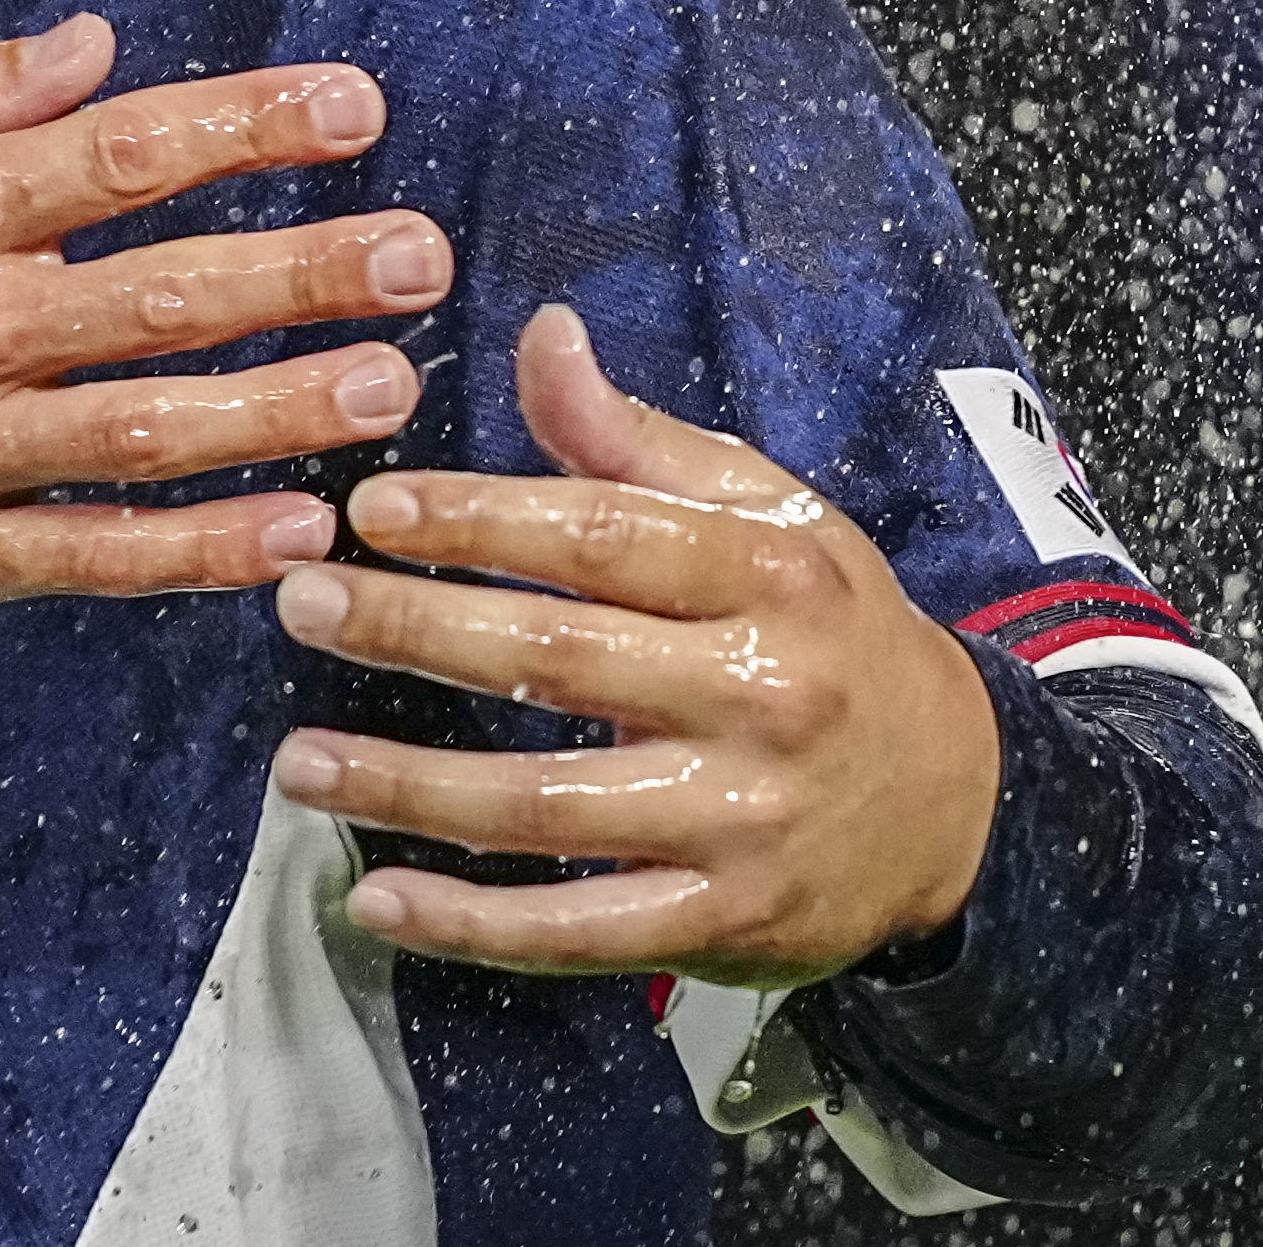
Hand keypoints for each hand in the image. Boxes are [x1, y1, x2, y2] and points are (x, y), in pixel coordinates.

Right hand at [0, 16, 448, 630]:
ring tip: (391, 388)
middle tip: (424, 256)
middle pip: (160, 296)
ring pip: (144, 433)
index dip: (246, 128)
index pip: (115, 155)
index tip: (356, 108)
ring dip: (279, 410)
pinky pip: (84, 556)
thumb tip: (91, 51)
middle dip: (306, 271)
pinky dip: (191, 551)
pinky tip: (289, 534)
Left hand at [265, 304, 999, 987]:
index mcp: (767, 576)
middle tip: (300, 606)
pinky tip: (378, 898)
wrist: (964, 800)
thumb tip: (542, 333)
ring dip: (410, 787)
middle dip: (414, 631)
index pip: (602, 537)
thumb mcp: (771, 514)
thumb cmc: (831, 629)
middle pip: (559, 662)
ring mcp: (743, 822)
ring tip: (298, 762)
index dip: (479, 520)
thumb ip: (637, 439)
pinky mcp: (727, 922)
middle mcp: (760, 696)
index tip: (371, 508)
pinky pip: (582, 929)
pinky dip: (475, 926)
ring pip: (548, 805)